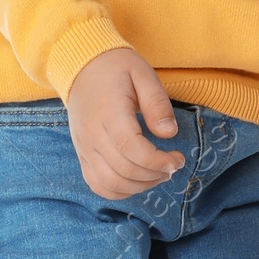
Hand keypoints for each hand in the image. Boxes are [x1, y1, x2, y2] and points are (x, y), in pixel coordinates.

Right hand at [66, 48, 184, 199]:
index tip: (177, 159)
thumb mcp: (143, 74)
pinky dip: (119, 191)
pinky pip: (97, 184)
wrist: (81, 67)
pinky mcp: (82, 155)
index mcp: (109, 114)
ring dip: (140, 187)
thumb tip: (169, 133)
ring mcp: (84, 148)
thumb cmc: (116, 69)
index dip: (157, 161)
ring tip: (158, 174)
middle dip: (154, 175)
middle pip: (123, 171)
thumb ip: (157, 103)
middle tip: (173, 166)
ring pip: (110, 184)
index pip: (132, 150)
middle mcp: (92, 135)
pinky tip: (138, 181)